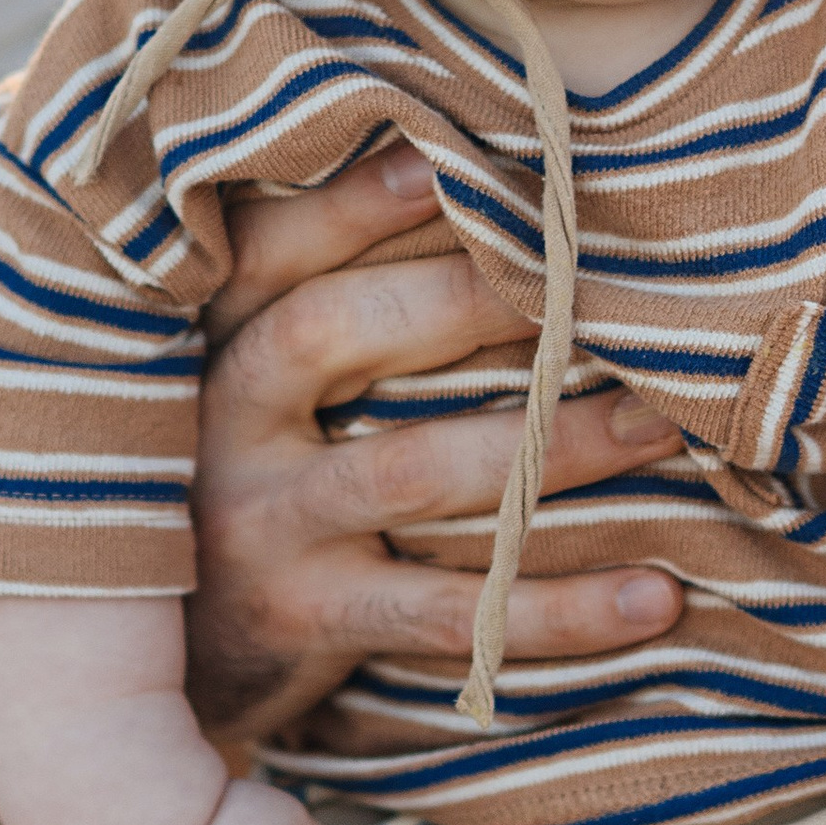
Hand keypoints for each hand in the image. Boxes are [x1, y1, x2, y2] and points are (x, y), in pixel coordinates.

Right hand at [188, 142, 685, 737]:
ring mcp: (259, 527)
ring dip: (546, 446)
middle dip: (463, 298)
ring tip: (659, 424)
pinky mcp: (304, 622)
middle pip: (328, 330)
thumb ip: (338, 301)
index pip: (267, 250)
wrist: (166, 664)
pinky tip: (657, 594)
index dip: (347, 202)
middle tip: (589, 283)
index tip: (444, 160)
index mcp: (216, 341)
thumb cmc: (265, 477)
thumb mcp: (262, 385)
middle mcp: (221, 423)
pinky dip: (557, 609)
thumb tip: (468, 185)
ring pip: (410, 468)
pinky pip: (445, 612)